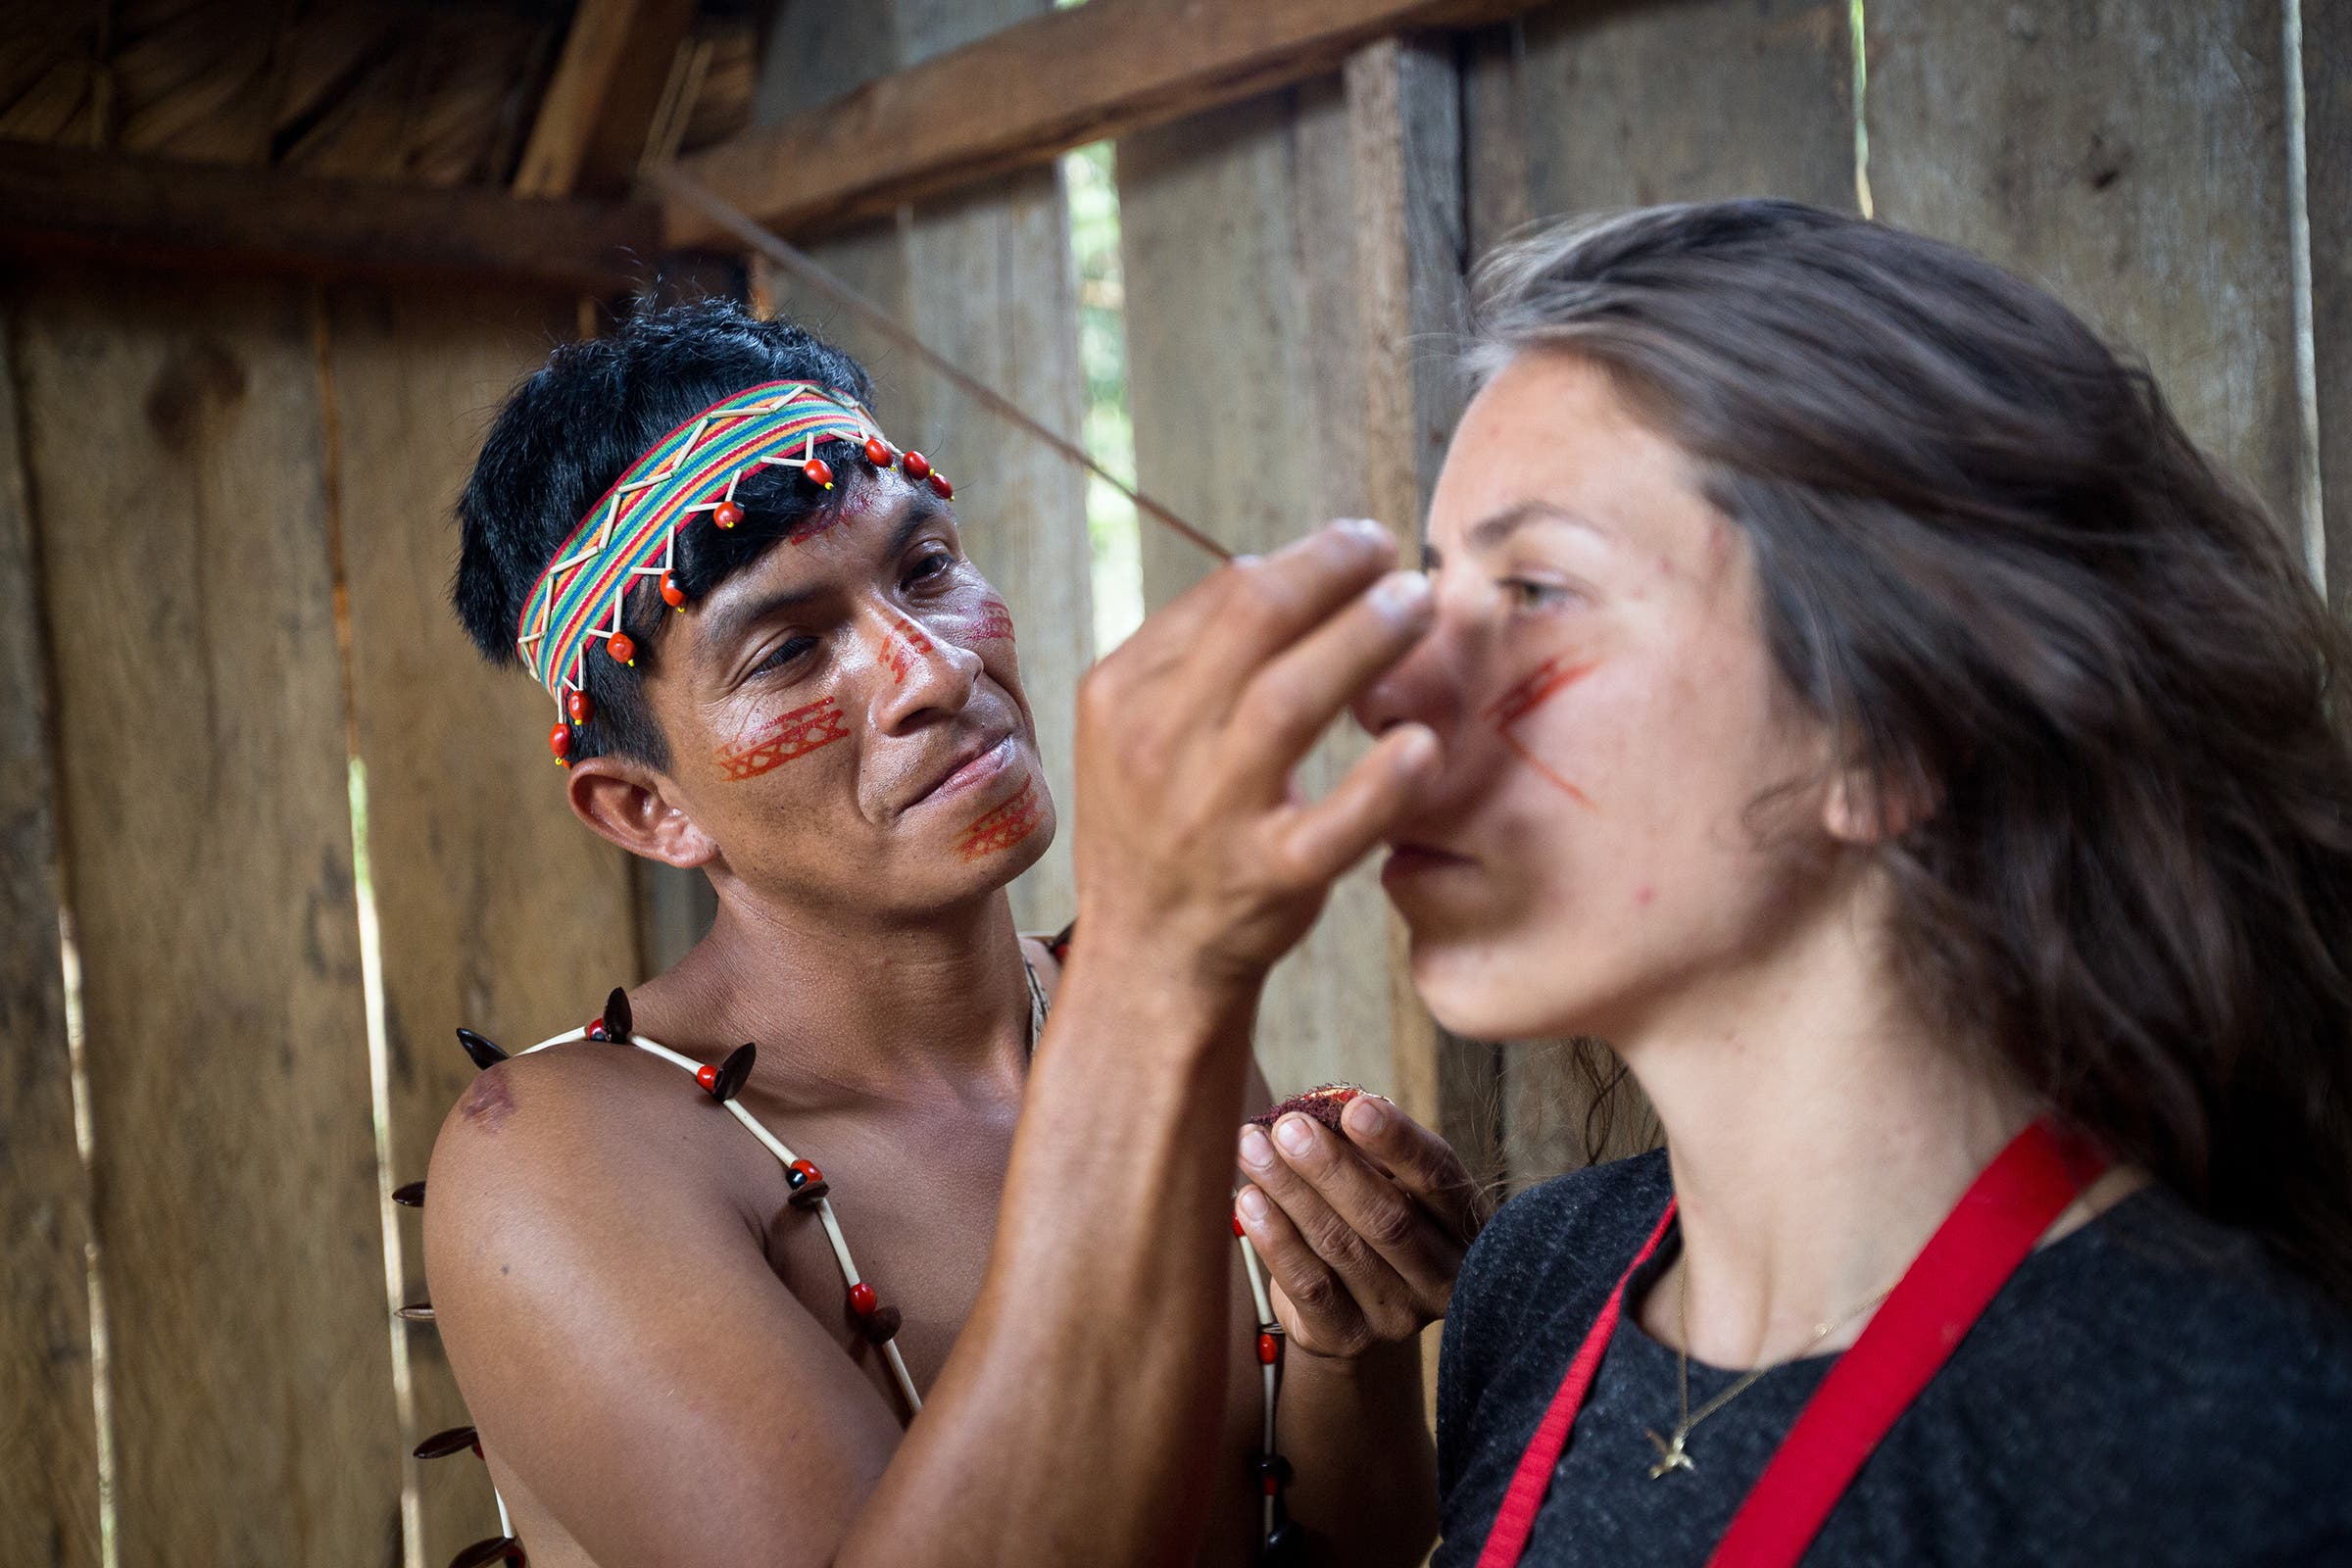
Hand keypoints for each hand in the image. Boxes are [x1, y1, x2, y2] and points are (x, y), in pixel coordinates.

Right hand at [1070, 520, 1438, 991]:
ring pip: (1290, 704)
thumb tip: (1289, 565)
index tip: (1360, 544)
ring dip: (1366, 639)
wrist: (1149, 955)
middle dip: (1336, 571)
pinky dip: (1384, 782)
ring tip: (1418, 606)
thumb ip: (1196, 654)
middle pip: (1255, 623)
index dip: (1307, 556)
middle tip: (1396, 556)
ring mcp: (1213, 815)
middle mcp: (1158, 747)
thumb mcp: (1136, 729)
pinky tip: (1424, 742)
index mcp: (1121, 694)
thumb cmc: (1160, 821)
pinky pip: (1335, 825)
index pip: (1224, 594)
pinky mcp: (1271, 880)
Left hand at [1235, 1093, 1488, 1356]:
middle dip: (1332, 1167)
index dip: (1399, 1142)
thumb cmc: (1372, 1218)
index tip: (1356, 1108)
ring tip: (1252, 1149)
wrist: (1356, 1308)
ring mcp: (1398, 1316)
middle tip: (1287, 1127)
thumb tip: (1323, 1105)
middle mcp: (1442, 1278)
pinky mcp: (1348, 1338)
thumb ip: (1365, 1145)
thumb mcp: (1386, 1180)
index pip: (1439, 1177)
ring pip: (1341, 1247)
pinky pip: (1308, 1285)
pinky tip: (1250, 1199)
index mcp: (1465, 1225)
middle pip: (1388, 1218)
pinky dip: (1276, 1239)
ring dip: (1291, 1192)